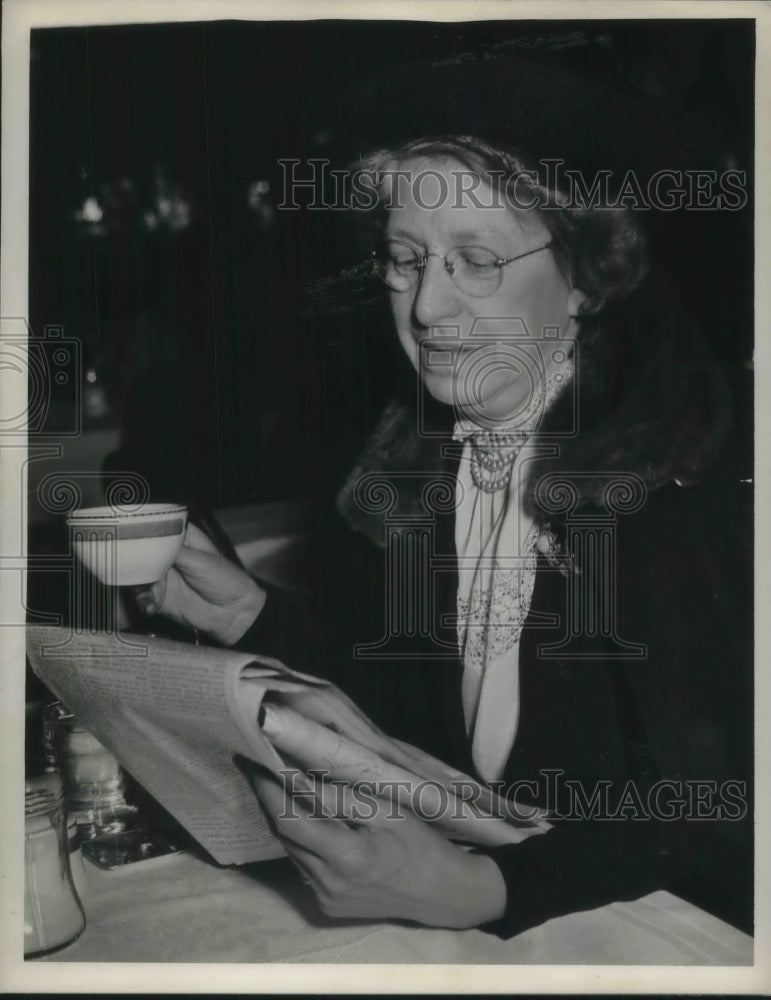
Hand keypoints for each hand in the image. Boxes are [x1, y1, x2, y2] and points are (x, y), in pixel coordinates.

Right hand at [134, 523, 265, 645]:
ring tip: (146, 590)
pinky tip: (151, 606)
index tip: (130, 534)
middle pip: (141, 550)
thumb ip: (173, 551)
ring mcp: (161, 575)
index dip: (142, 528)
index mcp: (180, 537)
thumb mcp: (199, 560)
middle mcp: (167, 554)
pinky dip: (143, 601)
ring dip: (137, 583)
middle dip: (135, 559)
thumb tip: (149, 542)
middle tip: (134, 567)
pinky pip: (142, 596)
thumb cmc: (225, 579)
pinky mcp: (159, 596)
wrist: (233, 613)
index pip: (156, 526)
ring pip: (138, 574)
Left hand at [250, 769, 506, 928]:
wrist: (442, 893)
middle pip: (285, 836)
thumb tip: (304, 775)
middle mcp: (328, 883)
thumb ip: (343, 797)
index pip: (290, 819)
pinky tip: (307, 821)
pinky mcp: (328, 906)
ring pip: (292, 852)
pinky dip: (302, 843)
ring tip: (280, 788)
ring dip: (286, 822)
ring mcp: (326, 898)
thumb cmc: (420, 844)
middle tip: (264, 769)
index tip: (257, 763)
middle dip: (272, 801)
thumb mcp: (387, 810)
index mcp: (345, 857)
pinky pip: (305, 868)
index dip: (269, 791)